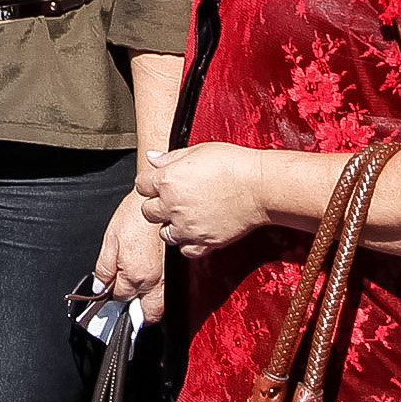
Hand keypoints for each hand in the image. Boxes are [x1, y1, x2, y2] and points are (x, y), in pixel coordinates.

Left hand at [93, 190, 167, 321]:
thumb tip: (100, 287)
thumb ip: (104, 268)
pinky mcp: (176, 270)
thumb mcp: (110, 240)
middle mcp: (154, 281)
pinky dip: (161, 295)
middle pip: (147, 314)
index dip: (112, 293)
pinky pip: (170, 293)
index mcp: (134, 274)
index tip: (109, 288)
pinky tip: (151, 285)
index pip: (120, 297)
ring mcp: (168, 277)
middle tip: (126, 306)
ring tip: (138, 298)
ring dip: (150, 308)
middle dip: (136, 315)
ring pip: (161, 306)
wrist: (157, 201)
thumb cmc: (134, 215)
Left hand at [135, 143, 280, 255]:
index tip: (158, 183)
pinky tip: (196, 231)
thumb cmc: (232, 164)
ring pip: (164, 233)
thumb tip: (152, 158)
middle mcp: (172, 205)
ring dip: (170, 225)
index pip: (141, 185)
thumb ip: (170, 157)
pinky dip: (188, 243)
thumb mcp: (197, 151)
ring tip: (185, 216)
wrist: (259, 186)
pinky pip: (185, 250)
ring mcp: (187, 227)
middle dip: (156, 205)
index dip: (150, 184)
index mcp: (167, 180)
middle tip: (172, 200)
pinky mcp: (203, 242)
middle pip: (147, 212)